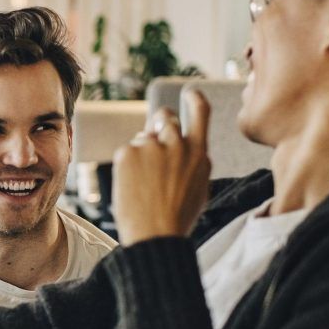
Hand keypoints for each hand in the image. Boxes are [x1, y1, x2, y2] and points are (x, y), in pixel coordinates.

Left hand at [111, 90, 211, 245]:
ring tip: (145, 183)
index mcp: (199, 152)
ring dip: (143, 151)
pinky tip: (133, 186)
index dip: (194, 99)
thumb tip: (183, 141)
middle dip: (158, 124)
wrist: (155, 235)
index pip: (200, 111)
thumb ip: (192, 160)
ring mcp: (152, 146)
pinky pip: (127, 151)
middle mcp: (177, 143)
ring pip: (144, 137)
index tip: (190, 93)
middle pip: (165, 118)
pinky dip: (127, 166)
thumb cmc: (178, 218)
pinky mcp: (128, 152)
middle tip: (153, 144)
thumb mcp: (199, 187)